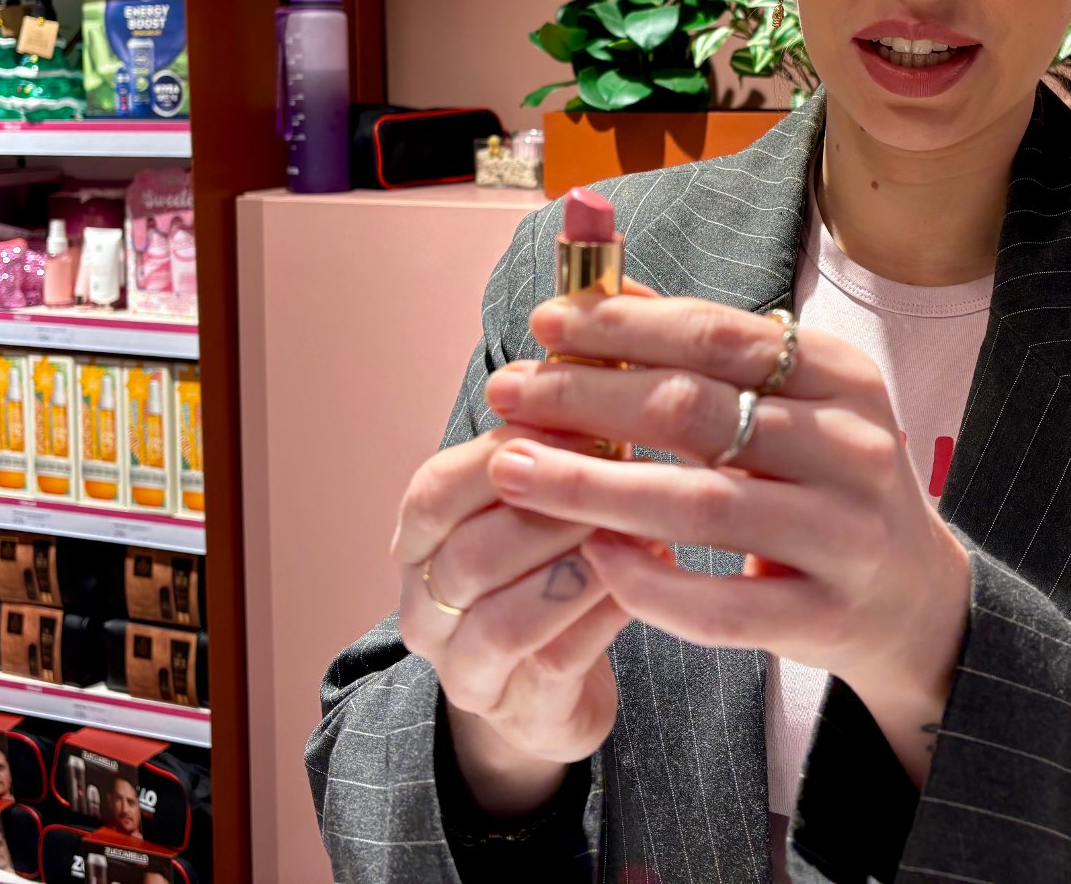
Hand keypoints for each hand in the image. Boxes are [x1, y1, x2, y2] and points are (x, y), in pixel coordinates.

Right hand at [390, 423, 649, 813]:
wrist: (543, 688)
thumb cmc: (544, 567)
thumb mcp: (533, 500)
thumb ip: (550, 444)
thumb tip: (601, 358)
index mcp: (419, 538)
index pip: (437, 489)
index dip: (510, 452)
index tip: (584, 421)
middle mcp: (423, 606)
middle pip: (470, 553)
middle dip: (553, 510)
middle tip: (627, 473)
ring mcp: (461, 668)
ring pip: (505, 618)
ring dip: (579, 567)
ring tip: (641, 527)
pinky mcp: (517, 712)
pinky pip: (557, 661)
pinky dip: (605, 613)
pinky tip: (651, 578)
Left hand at [481, 293, 971, 739]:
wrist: (915, 602)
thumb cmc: (827, 485)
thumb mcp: (790, 405)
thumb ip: (703, 351)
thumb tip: (607, 287)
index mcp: (839, 376)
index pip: (716, 335)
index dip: (622, 326)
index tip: (544, 324)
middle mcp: (852, 446)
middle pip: (697, 410)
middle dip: (588, 397)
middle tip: (507, 391)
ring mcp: (845, 536)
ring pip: (702, 506)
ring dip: (594, 486)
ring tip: (515, 470)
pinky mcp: (828, 616)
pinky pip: (721, 606)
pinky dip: (649, 582)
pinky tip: (591, 556)